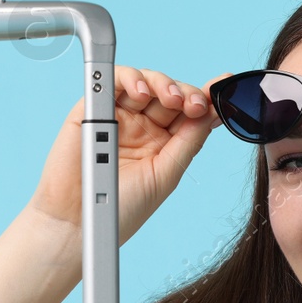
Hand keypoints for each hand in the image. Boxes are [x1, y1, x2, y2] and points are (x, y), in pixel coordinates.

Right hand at [29, 65, 233, 244]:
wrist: (79, 224)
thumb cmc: (120, 208)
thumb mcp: (166, 175)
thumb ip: (188, 142)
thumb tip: (213, 113)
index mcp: (162, 143)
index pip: (188, 113)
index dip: (205, 99)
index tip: (223, 88)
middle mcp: (141, 126)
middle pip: (170, 93)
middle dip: (186, 93)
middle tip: (194, 105)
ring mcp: (118, 115)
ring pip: (145, 82)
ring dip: (163, 84)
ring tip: (172, 100)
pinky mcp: (92, 108)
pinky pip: (112, 81)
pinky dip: (130, 78)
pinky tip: (143, 92)